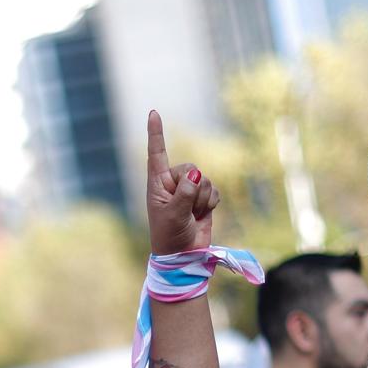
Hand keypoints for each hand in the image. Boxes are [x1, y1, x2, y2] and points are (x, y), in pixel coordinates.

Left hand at [145, 110, 219, 255]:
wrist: (183, 255)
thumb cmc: (170, 236)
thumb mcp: (173, 214)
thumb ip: (184, 192)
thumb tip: (195, 173)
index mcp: (157, 184)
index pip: (156, 153)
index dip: (156, 133)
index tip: (153, 112)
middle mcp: (173, 182)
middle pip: (190, 166)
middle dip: (192, 187)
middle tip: (185, 209)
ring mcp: (188, 189)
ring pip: (204, 179)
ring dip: (202, 199)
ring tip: (192, 215)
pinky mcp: (203, 197)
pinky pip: (214, 189)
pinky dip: (211, 202)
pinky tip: (202, 214)